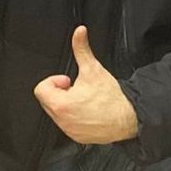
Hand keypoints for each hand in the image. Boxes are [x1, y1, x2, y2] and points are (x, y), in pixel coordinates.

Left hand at [32, 25, 138, 144]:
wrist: (129, 117)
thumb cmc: (112, 97)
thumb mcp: (93, 69)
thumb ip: (81, 48)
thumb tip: (79, 32)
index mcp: (61, 105)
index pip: (41, 90)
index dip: (54, 81)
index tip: (68, 80)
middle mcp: (63, 121)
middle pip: (48, 101)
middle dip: (60, 92)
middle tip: (78, 89)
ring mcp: (70, 131)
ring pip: (57, 114)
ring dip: (66, 104)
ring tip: (84, 100)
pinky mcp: (78, 138)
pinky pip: (67, 125)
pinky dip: (74, 117)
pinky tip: (88, 111)